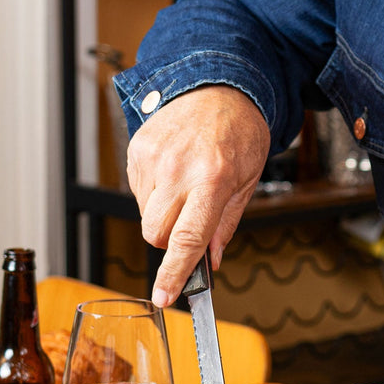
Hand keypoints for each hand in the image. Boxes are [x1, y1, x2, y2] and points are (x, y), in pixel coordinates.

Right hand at [127, 84, 269, 307]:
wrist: (219, 86)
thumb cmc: (239, 133)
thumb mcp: (247, 181)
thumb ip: (226, 225)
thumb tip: (210, 262)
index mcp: (212, 180)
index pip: (186, 239)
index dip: (174, 274)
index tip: (165, 297)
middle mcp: (179, 170)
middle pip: (156, 234)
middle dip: (171, 239)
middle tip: (192, 219)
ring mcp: (153, 159)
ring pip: (146, 216)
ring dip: (163, 213)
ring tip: (187, 184)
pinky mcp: (137, 150)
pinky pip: (138, 191)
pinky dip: (154, 192)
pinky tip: (174, 171)